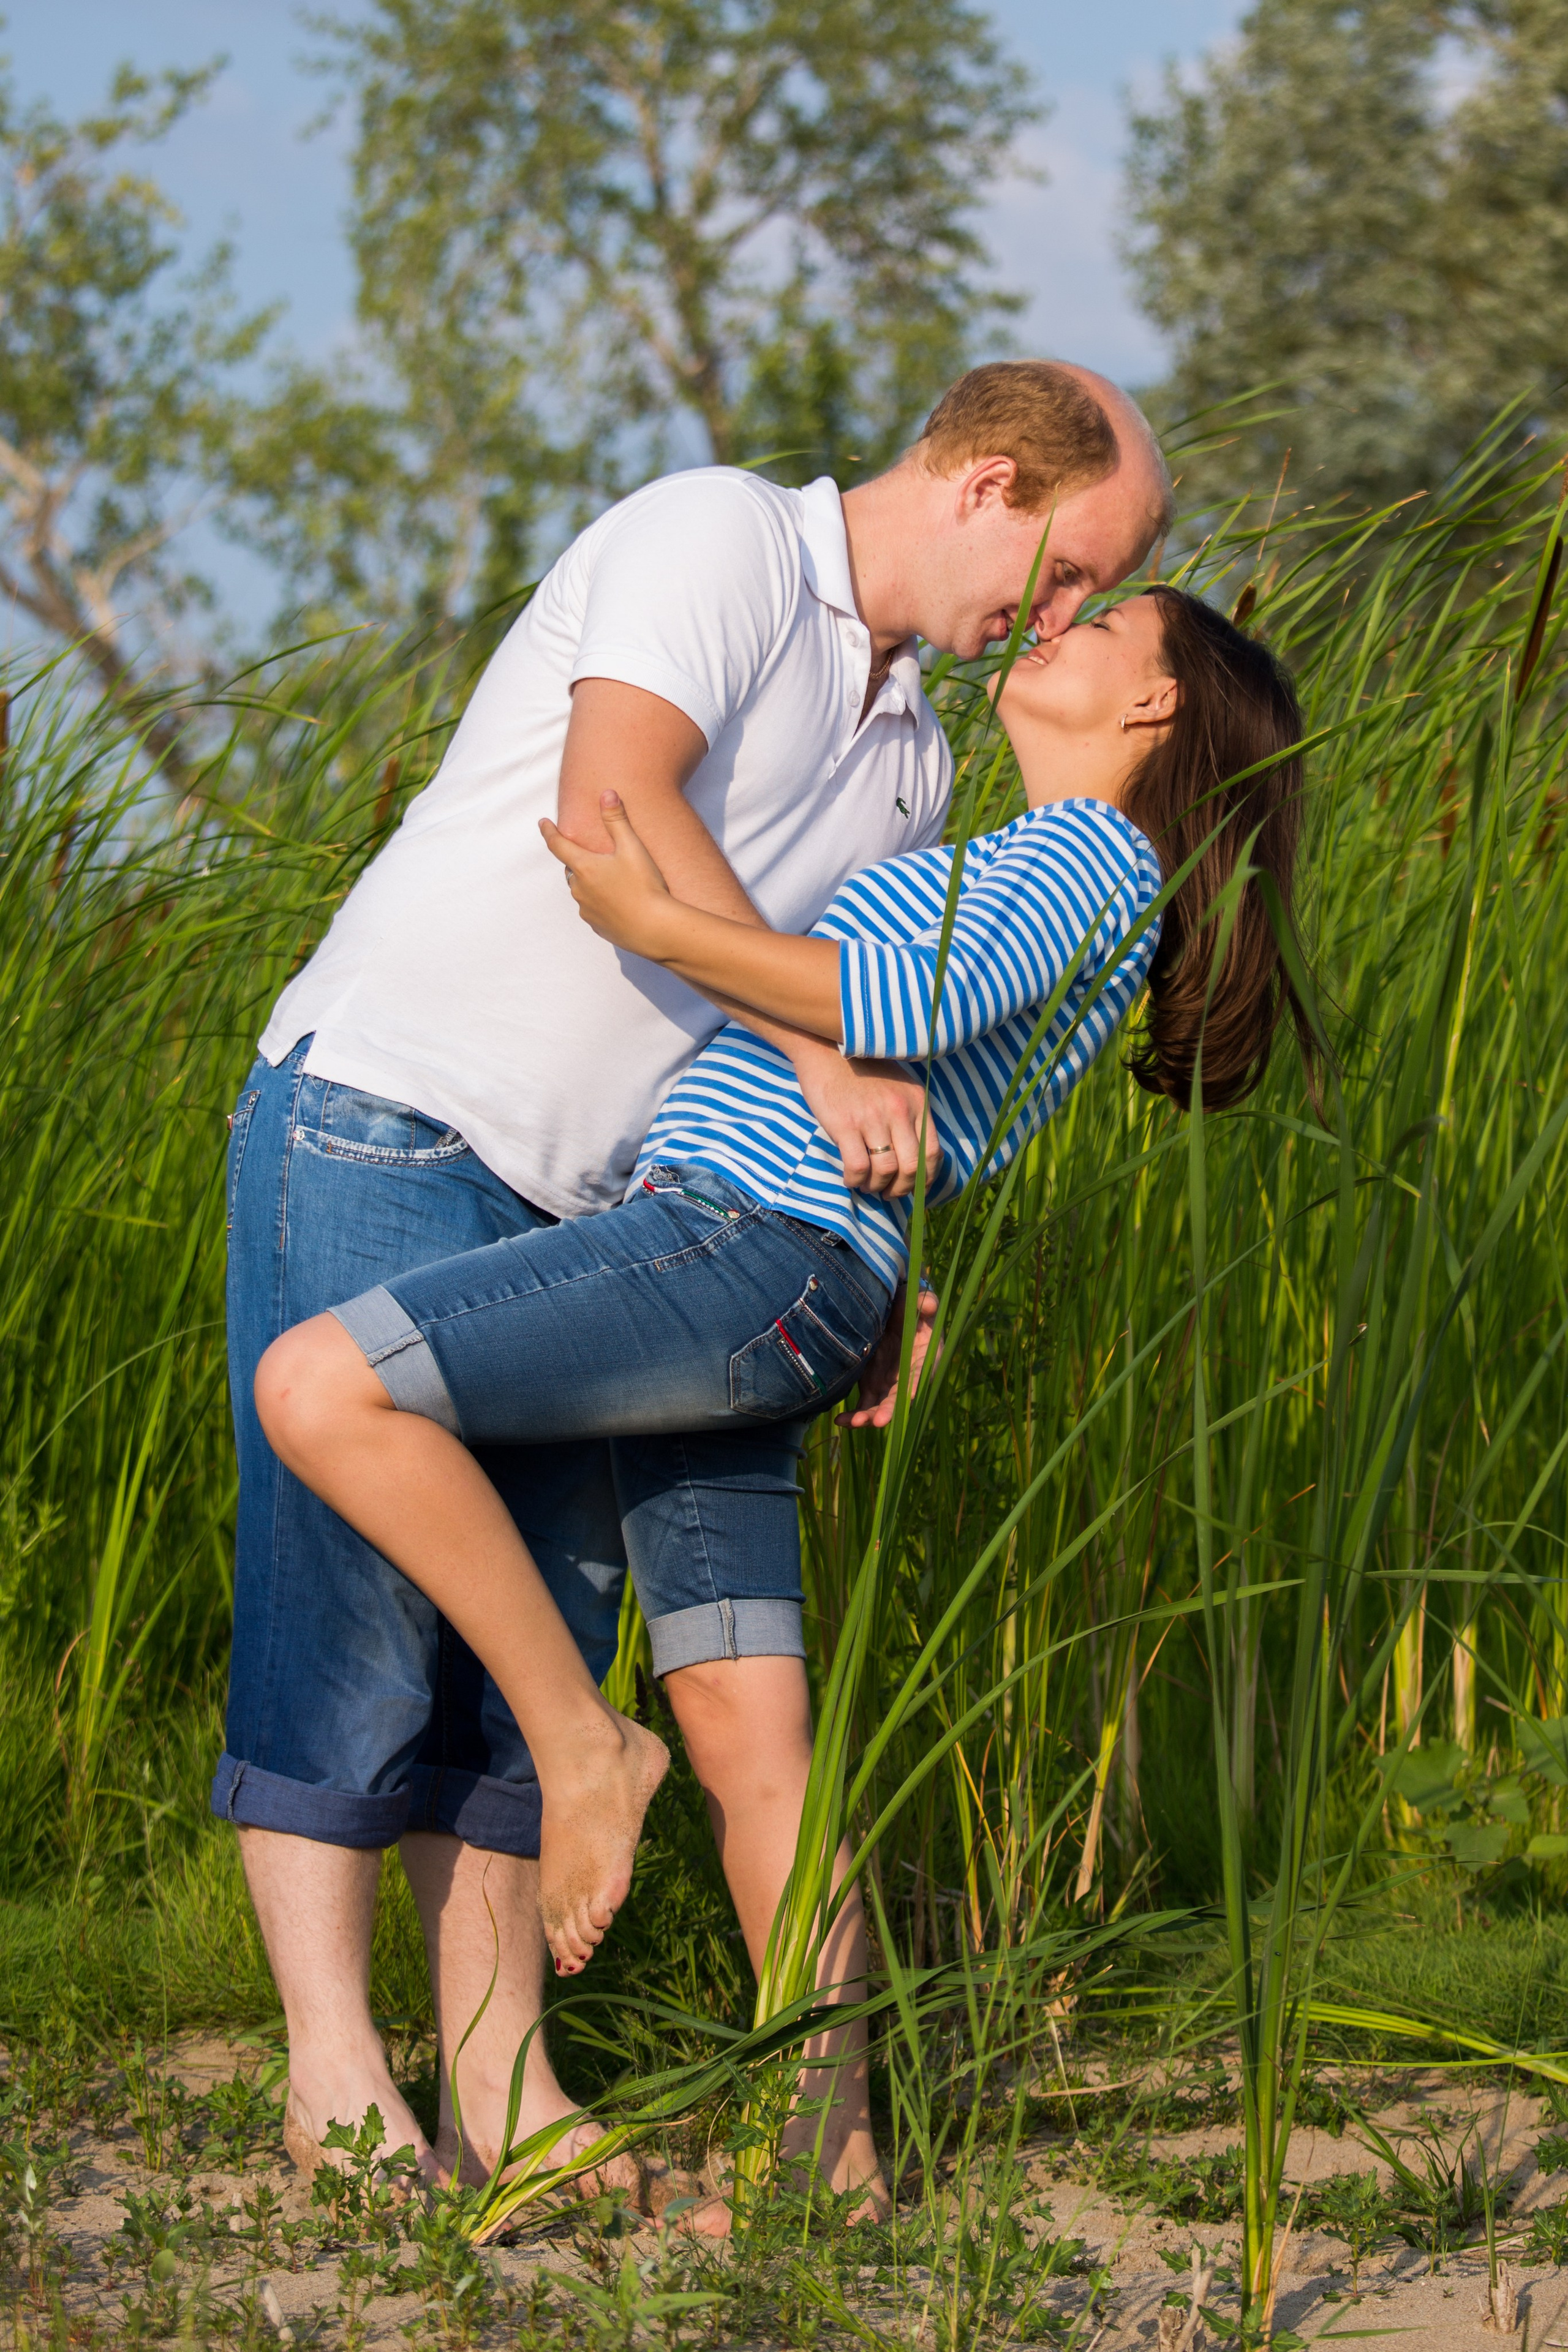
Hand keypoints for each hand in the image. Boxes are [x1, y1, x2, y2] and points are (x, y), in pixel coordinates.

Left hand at [540, 791, 673, 955]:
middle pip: (572, 869)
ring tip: (612, 880)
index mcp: (584, 867)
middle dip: (578, 860)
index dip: (549, 832)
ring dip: (590, 882)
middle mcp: (579, 889)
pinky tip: (618, 902)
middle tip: (593, 855)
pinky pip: (592, 909)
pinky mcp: (597, 926)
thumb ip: (617, 820)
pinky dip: (600, 902)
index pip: (558, 845)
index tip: (542, 823)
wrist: (655, 929)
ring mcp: (586, 910)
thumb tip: (606, 793)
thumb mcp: (633, 848)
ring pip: (581, 890)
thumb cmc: (645, 886)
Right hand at [790, 1049, 941, 1199]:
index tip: (915, 1188)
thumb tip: (913, 1155)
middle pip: (911, 1167)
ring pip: (885, 1171)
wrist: (826, 1048)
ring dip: (877, 1187)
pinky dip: (855, 1181)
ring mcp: (873, 1118)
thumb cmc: (862, 1070)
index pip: (933, 1152)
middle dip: (901, 1189)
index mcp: (917, 1101)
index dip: (926, 1179)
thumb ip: (909, 1114)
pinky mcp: (845, 1124)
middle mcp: (900, 1110)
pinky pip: (857, 1167)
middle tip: (889, 1194)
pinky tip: (850, 1179)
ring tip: (868, 1186)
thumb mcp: (898, 1086)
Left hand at [838, 1285, 939, 1428]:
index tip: (909, 1395)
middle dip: (889, 1410)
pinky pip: (863, 1406)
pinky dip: (853, 1416)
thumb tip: (929, 1304)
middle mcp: (906, 1377)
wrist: (889, 1315)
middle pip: (899, 1398)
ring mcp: (888, 1385)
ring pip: (879, 1407)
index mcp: (924, 1359)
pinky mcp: (871, 1387)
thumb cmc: (908, 1308)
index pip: (921, 1373)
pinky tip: (840, 1420)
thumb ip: (923, 1302)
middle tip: (879, 1421)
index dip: (915, 1384)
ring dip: (868, 1417)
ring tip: (854, 1424)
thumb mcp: (915, 1301)